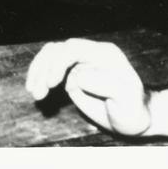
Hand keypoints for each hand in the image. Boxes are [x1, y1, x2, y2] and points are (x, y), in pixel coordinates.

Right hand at [26, 39, 152, 137]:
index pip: (73, 48)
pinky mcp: (72, 74)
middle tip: (38, 93)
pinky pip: (50, 68)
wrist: (133, 120)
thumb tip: (78, 77)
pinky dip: (40, 77)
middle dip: (44, 69)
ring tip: (34, 92)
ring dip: (38, 72)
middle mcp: (89, 54)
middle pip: (57, 50)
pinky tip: (36, 90)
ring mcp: (80, 63)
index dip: (59, 63)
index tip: (52, 84)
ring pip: (50, 56)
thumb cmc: (133, 109)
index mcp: (103, 54)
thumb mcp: (126, 97)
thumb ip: (106, 84)